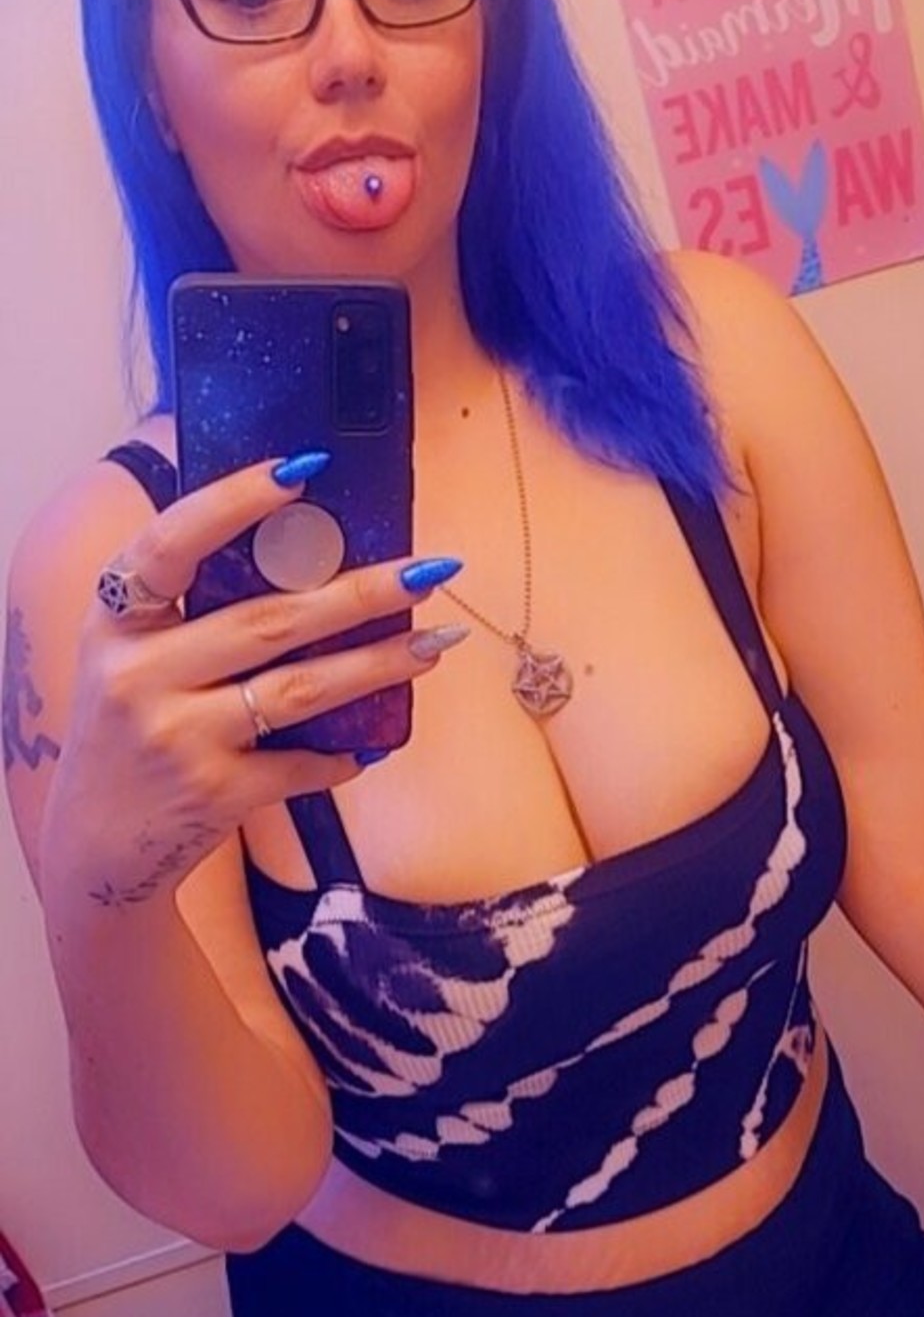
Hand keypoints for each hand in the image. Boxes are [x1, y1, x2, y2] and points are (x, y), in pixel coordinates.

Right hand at [40, 456, 458, 907]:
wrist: (96, 847)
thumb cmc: (128, 730)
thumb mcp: (126, 658)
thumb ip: (186, 609)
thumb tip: (302, 548)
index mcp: (113, 622)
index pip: (172, 543)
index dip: (234, 502)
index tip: (302, 469)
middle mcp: (138, 676)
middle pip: (268, 620)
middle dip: (359, 594)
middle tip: (426, 570)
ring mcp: (177, 738)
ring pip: (300, 689)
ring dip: (377, 665)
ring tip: (435, 645)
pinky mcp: (214, 794)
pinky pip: (301, 763)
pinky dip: (342, 755)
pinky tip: (372, 745)